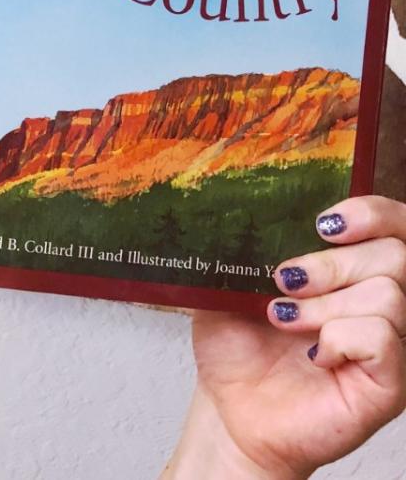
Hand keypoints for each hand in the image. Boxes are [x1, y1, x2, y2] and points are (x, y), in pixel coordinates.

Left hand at [166, 195, 405, 478]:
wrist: (229, 409)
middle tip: (285, 281)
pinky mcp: (390, 384)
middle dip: (331, 262)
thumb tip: (236, 209)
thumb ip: (245, 246)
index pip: (393, 226)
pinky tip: (314, 353)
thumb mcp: (229, 283)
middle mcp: (383, 303)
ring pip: (389, 293)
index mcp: (352, 270)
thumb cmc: (237, 348)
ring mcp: (392, 344)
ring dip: (325, 303)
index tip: (322, 223)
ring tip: (284, 320)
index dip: (371, 213)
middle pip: (394, 254)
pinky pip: (384, 338)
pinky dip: (340, 337)